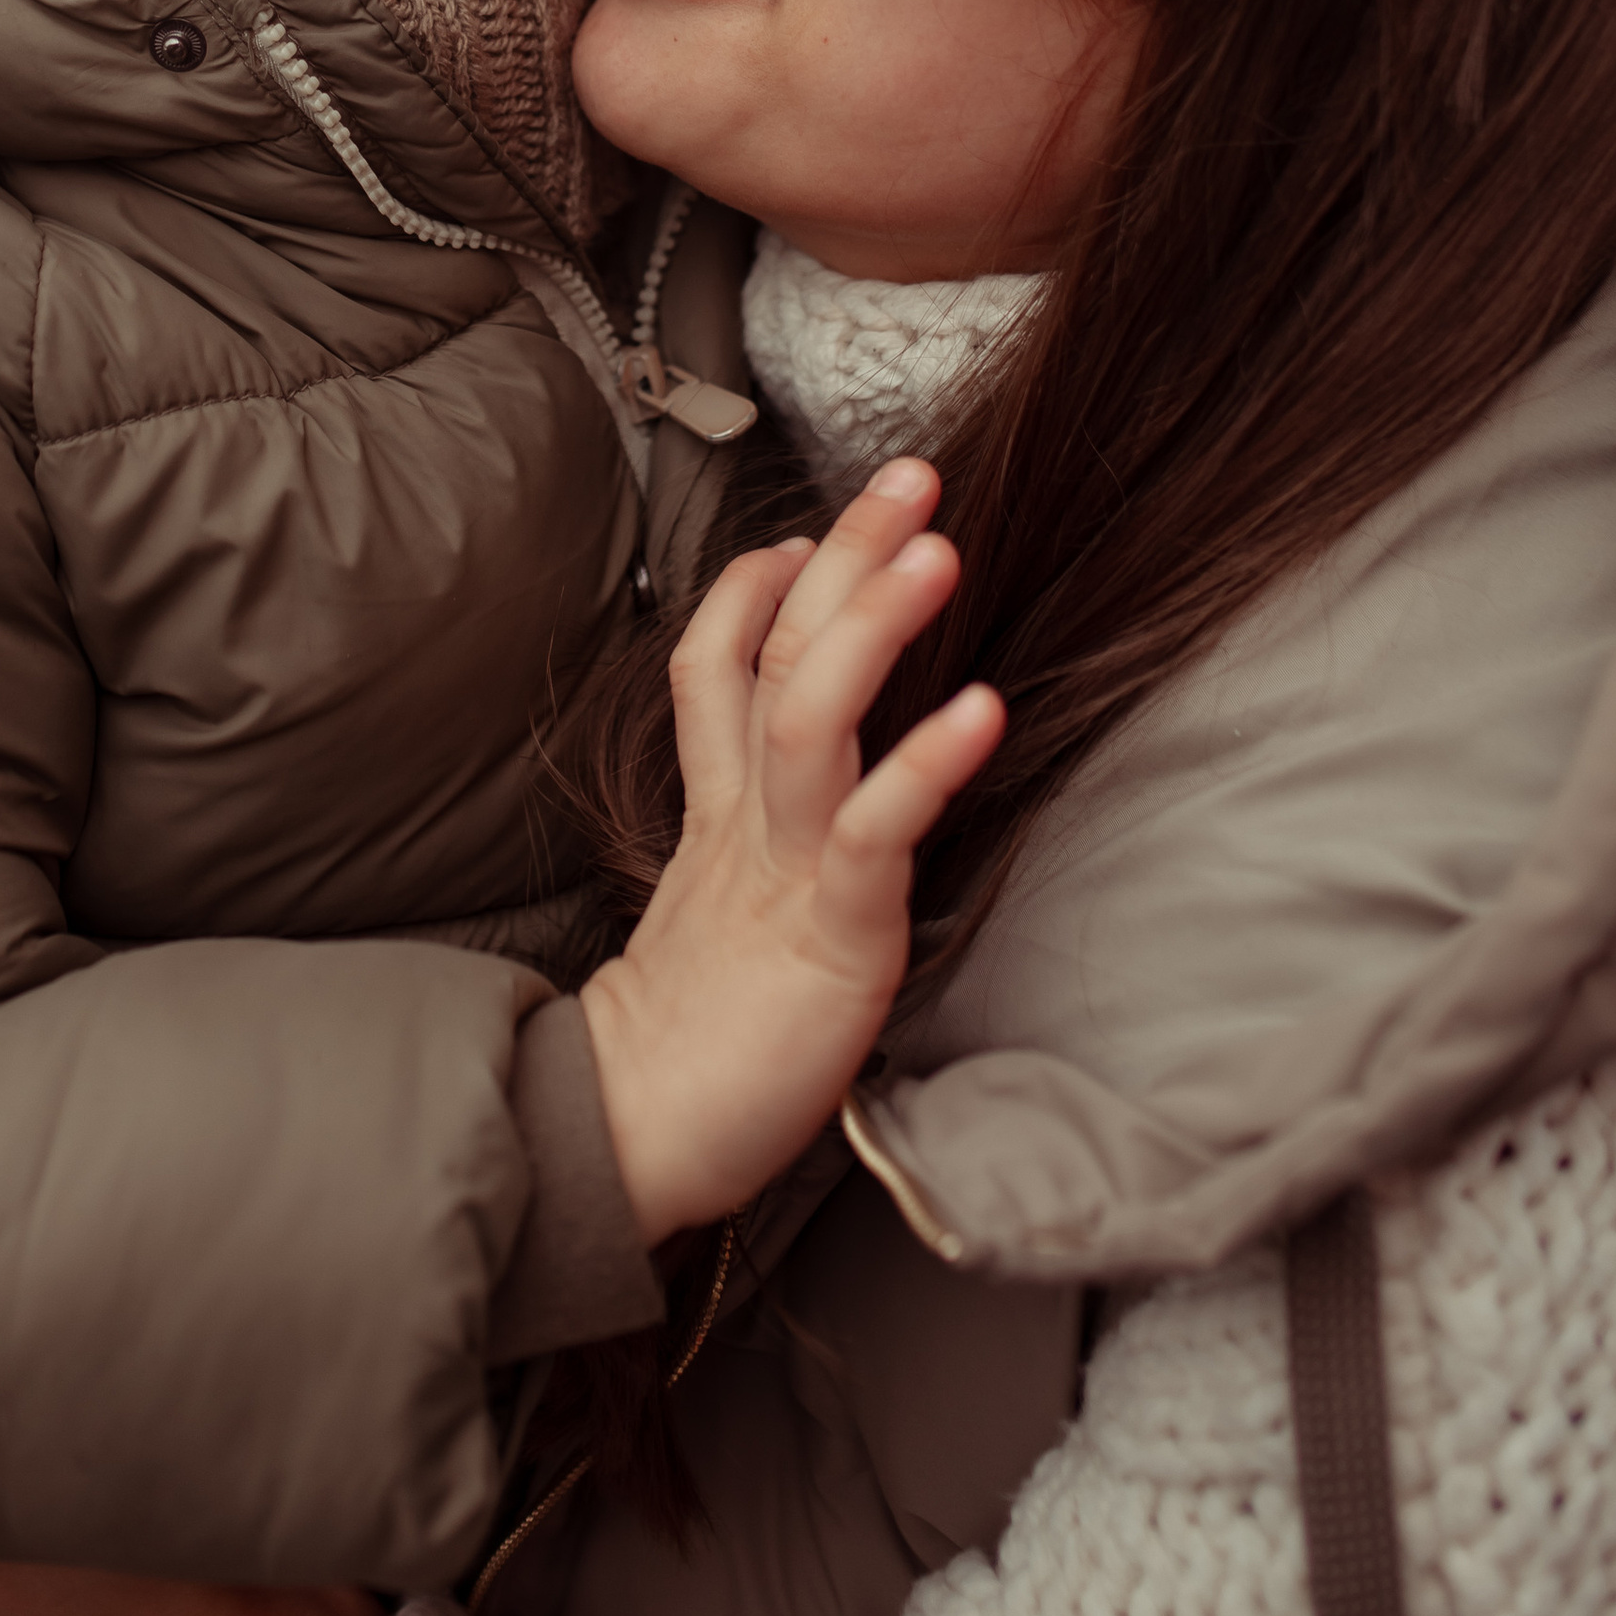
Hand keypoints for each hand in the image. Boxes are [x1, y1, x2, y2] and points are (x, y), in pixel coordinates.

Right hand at [579, 459, 1001, 1242]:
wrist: (631, 1141)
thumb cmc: (692, 1045)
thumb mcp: (717, 913)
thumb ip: (747, 845)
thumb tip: (789, 794)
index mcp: (718, 815)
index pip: (720, 664)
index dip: (755, 588)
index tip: (805, 533)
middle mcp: (746, 820)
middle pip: (779, 654)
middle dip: (846, 556)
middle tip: (910, 473)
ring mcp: (783, 868)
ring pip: (810, 715)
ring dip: (875, 624)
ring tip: (938, 549)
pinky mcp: (828, 933)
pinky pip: (873, 832)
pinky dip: (925, 764)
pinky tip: (983, 708)